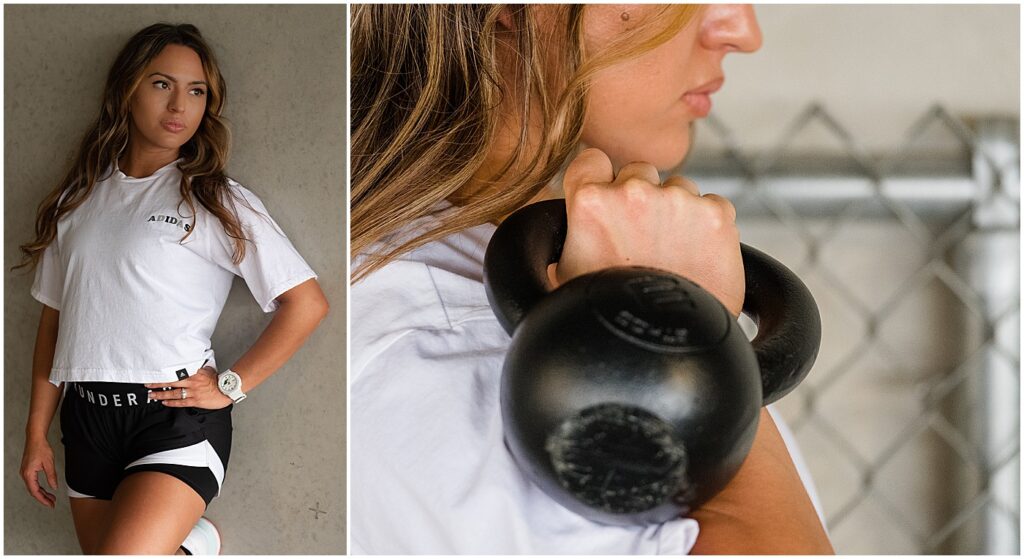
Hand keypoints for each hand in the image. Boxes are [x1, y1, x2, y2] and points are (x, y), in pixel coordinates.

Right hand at [21, 436, 57, 507]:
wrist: (35, 439)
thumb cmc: (41, 448)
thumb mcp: (49, 463)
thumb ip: (52, 476)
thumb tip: (54, 487)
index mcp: (29, 474)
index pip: (35, 491)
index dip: (43, 499)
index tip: (50, 504)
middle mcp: (25, 474)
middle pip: (33, 491)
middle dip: (43, 498)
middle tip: (52, 503)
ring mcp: (25, 472)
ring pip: (33, 487)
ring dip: (42, 493)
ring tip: (51, 497)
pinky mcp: (27, 470)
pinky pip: (33, 482)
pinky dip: (39, 487)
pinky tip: (46, 489)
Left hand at [145, 367, 232, 409]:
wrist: (227, 390)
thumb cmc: (219, 381)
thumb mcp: (209, 370)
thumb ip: (199, 368)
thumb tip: (194, 364)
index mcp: (195, 373)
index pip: (176, 372)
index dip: (165, 373)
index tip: (155, 373)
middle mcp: (192, 382)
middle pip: (171, 382)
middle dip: (158, 383)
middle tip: (147, 384)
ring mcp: (193, 392)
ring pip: (174, 393)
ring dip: (161, 394)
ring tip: (152, 395)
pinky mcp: (195, 401)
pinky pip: (181, 402)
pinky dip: (171, 402)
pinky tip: (164, 402)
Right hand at [550, 148, 744, 315]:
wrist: (669, 344)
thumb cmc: (612, 313)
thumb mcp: (564, 273)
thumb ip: (565, 232)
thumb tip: (551, 222)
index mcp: (589, 201)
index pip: (592, 160)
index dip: (599, 180)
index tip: (607, 201)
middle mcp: (634, 191)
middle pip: (638, 172)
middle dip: (639, 198)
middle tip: (640, 239)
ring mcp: (679, 200)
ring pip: (677, 188)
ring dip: (674, 212)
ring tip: (670, 253)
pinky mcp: (717, 213)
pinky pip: (710, 204)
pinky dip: (705, 226)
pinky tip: (695, 256)